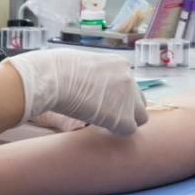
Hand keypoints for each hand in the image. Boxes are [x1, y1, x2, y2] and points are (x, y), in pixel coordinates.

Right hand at [5, 48, 147, 134]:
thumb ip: (96, 74)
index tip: (105, 101)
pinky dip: (116, 131)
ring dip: (124, 121)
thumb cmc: (58, 69)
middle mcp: (129, 78)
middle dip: (126, 109)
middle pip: (139, 101)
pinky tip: (100, 127)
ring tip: (104, 123)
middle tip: (107, 115)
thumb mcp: (84, 64)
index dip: (118, 96)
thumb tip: (91, 84)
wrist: (54, 78)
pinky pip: (129, 130)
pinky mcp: (123, 117)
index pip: (130, 84)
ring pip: (140, 117)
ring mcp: (128, 97)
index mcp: (120, 63)